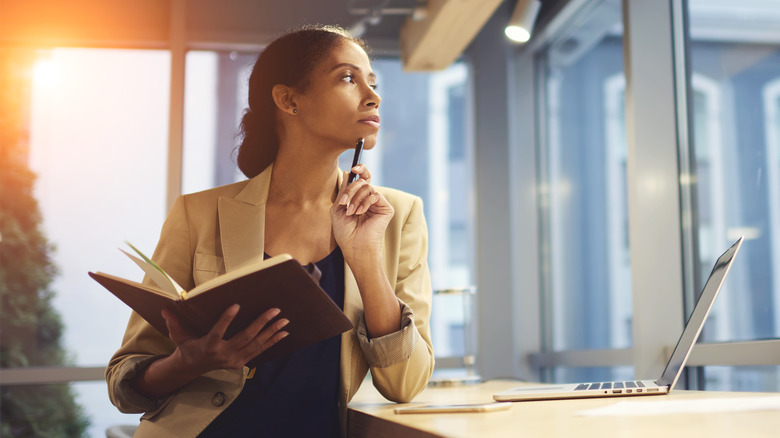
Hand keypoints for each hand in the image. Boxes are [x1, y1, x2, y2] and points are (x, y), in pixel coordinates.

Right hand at [162, 304, 288, 375]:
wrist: (192, 368)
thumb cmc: (187, 346)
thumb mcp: (178, 336)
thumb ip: (173, 323)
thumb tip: (165, 308)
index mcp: (208, 346)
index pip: (218, 332)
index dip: (226, 320)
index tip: (236, 305)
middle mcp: (223, 354)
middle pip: (245, 338)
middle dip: (261, 323)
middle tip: (274, 310)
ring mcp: (234, 360)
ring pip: (256, 345)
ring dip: (271, 332)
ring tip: (284, 321)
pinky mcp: (241, 362)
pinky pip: (259, 351)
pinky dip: (272, 342)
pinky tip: (283, 333)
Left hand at [331, 165, 393, 257]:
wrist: (354, 246)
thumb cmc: (345, 232)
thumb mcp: (338, 208)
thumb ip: (343, 191)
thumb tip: (347, 172)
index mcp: (360, 198)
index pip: (363, 179)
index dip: (361, 170)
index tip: (353, 168)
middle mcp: (370, 199)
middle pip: (363, 181)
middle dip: (351, 189)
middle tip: (344, 202)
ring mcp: (378, 204)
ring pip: (367, 187)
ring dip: (356, 199)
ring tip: (351, 212)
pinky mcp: (386, 208)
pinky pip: (375, 195)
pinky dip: (365, 203)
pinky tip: (360, 213)